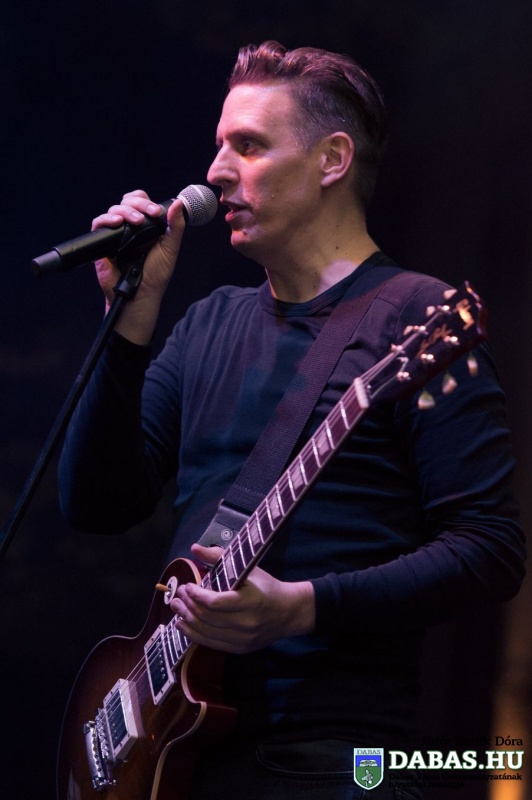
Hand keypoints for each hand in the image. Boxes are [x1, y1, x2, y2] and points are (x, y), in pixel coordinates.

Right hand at [92, 190, 185, 343]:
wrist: (141, 295)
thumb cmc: (156, 275)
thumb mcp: (170, 249)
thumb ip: (175, 226)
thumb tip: (178, 203)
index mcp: (145, 226)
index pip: (141, 202)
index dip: (146, 202)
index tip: (156, 212)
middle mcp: (129, 227)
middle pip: (127, 202)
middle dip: (138, 205)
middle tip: (149, 215)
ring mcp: (115, 234)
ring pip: (114, 210)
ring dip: (125, 211)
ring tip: (136, 222)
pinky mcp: (102, 242)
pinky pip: (98, 224)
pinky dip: (106, 220)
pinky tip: (117, 223)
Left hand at [170, 544, 315, 653]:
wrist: (289, 612)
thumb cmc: (267, 587)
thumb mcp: (247, 568)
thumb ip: (219, 557)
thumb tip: (195, 548)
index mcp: (250, 601)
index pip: (215, 602)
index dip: (196, 595)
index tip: (188, 586)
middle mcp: (246, 623)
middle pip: (207, 617)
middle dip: (188, 606)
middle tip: (178, 596)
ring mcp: (242, 639)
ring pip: (206, 632)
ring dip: (187, 620)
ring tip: (176, 608)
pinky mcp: (239, 648)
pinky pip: (211, 643)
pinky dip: (194, 634)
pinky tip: (183, 625)